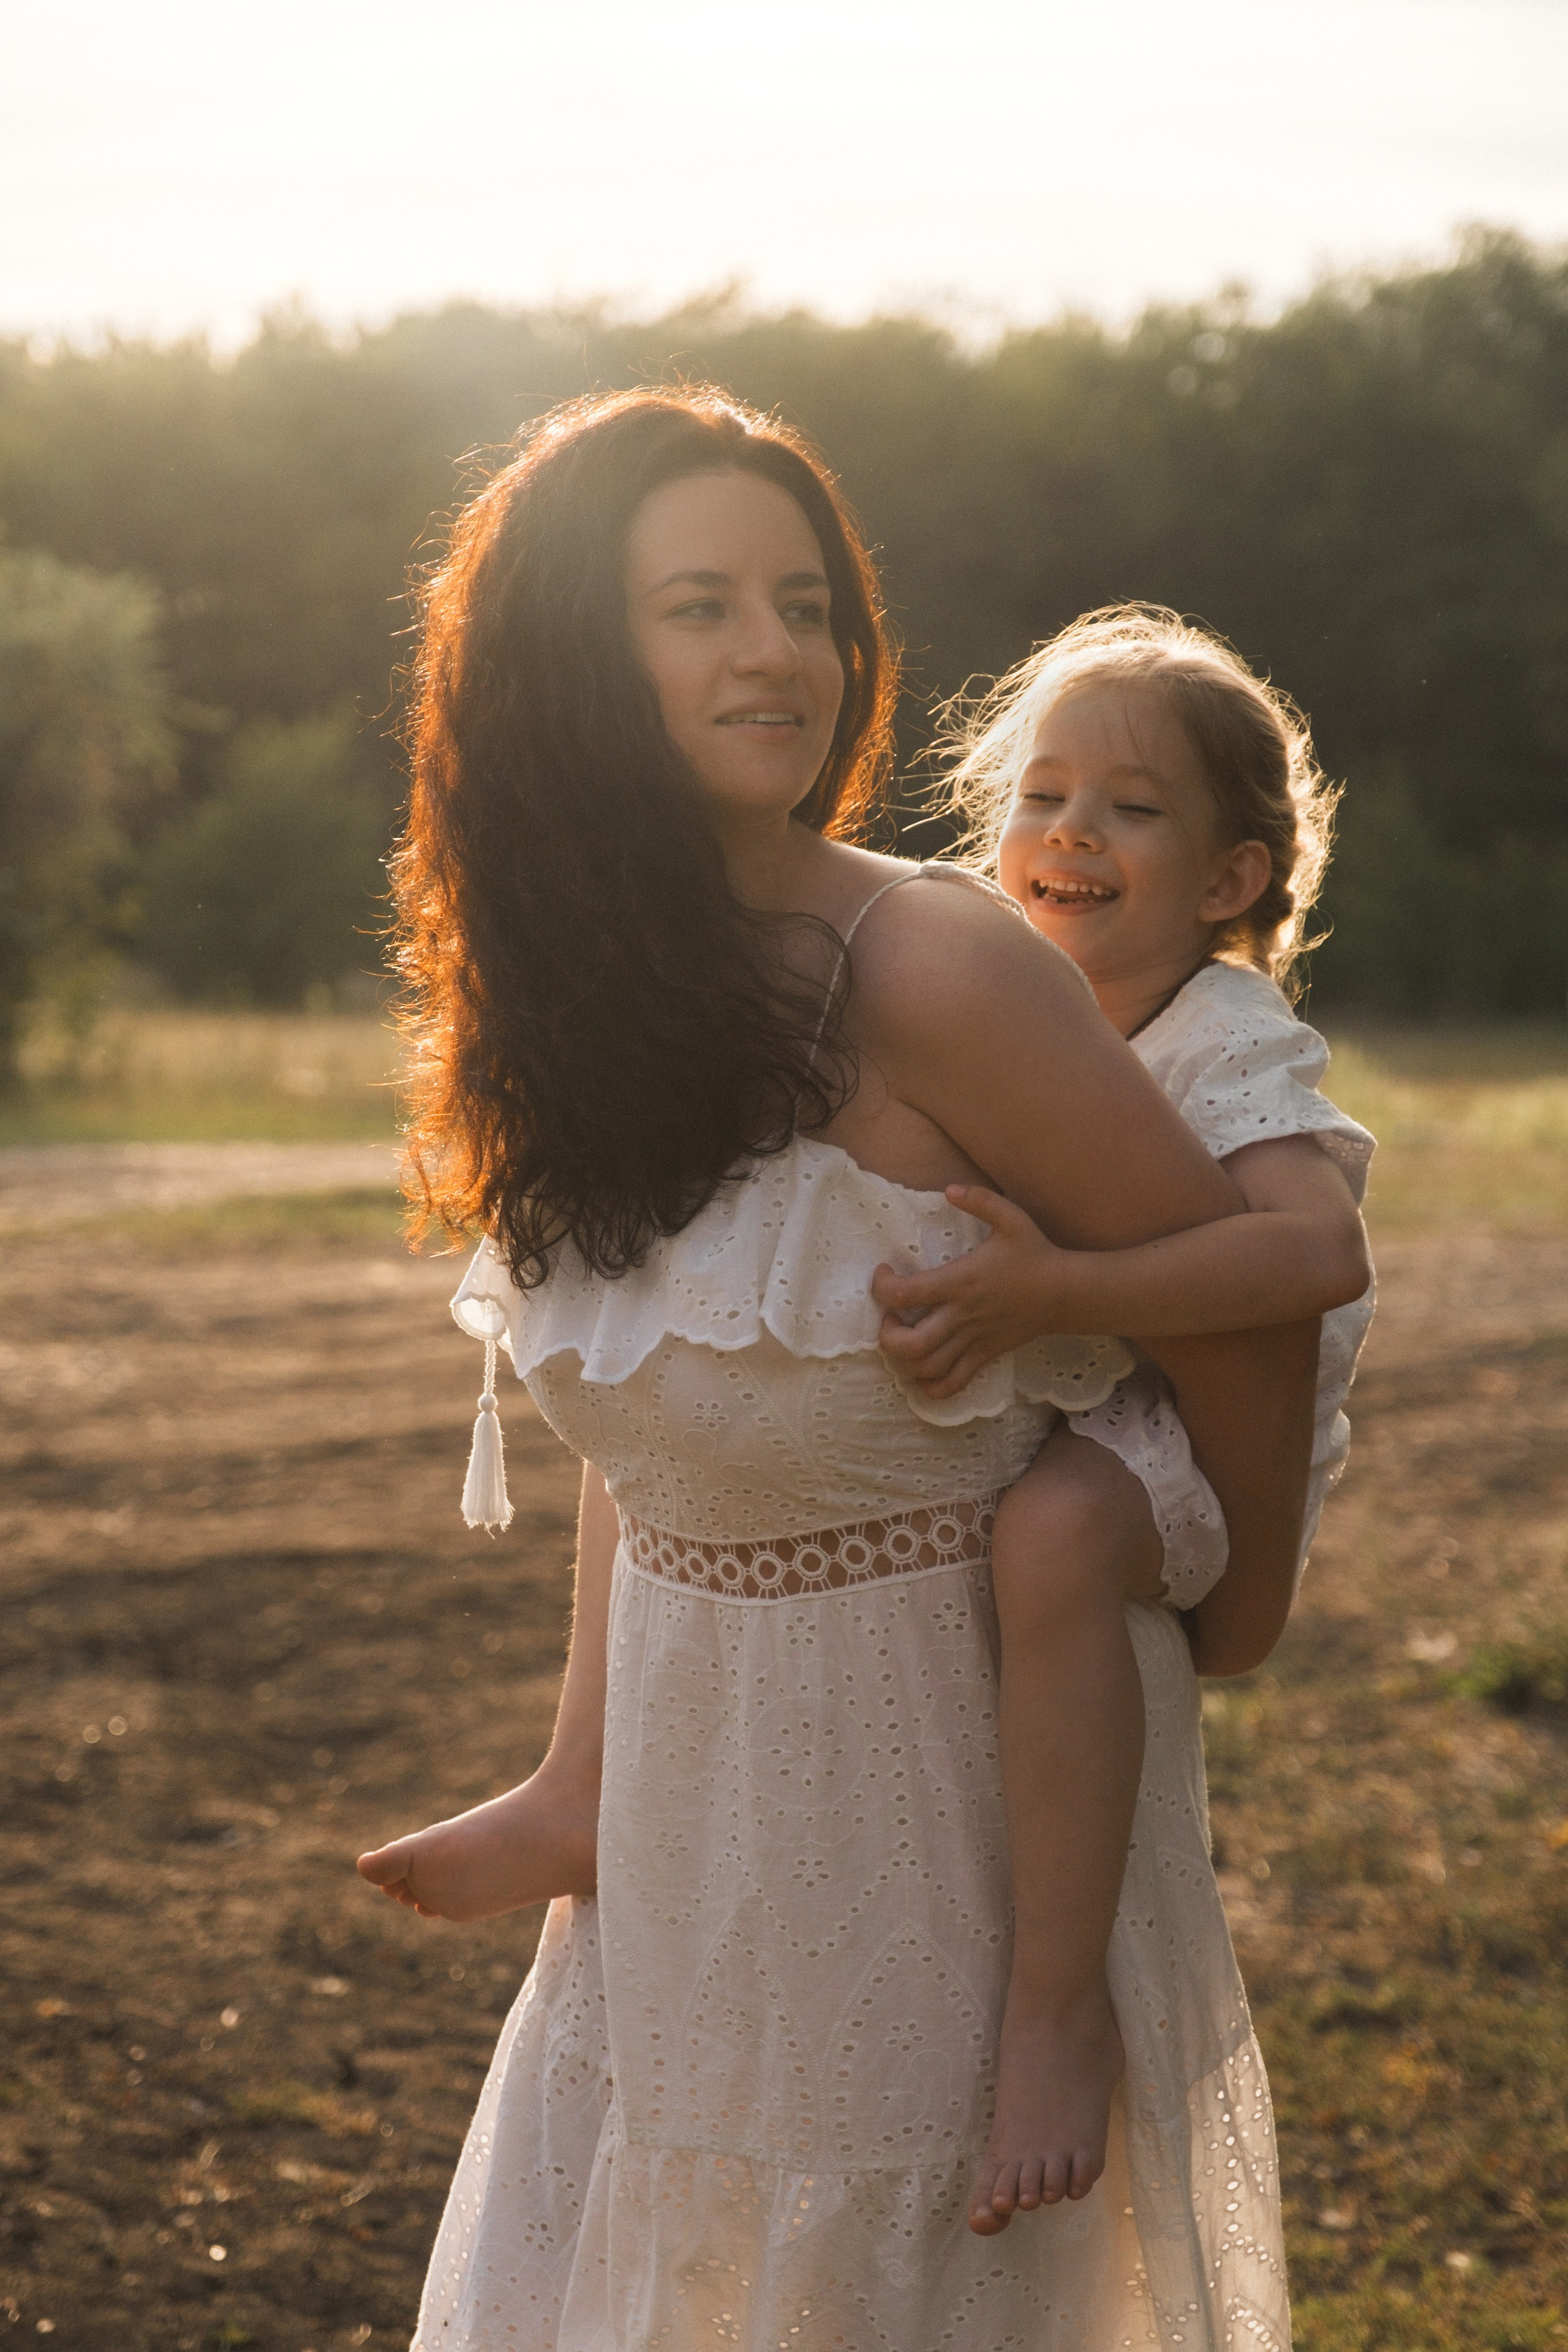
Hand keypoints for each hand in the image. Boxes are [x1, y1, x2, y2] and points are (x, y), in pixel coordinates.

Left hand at [871, 1185, 1082, 1399]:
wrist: (1065, 1292)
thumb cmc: (1034, 1252)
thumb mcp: (1011, 1217)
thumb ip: (979, 1199)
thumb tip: (949, 1189)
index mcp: (961, 1282)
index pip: (906, 1294)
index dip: (883, 1287)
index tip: (884, 1273)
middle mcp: (963, 1316)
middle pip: (911, 1344)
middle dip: (887, 1336)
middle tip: (889, 1317)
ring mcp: (974, 1340)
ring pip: (928, 1368)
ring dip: (905, 1360)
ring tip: (905, 1338)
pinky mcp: (986, 1355)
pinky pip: (953, 1382)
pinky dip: (932, 1386)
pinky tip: (923, 1373)